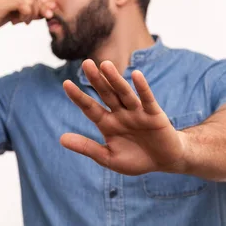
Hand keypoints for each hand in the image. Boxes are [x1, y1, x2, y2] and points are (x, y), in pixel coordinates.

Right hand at [0, 0, 54, 37]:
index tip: (30, 18)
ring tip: (17, 21)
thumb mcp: (9, 12)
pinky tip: (14, 22)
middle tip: (23, 22)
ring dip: (30, 15)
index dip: (35, 7)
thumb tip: (48, 11)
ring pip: (32, 0)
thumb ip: (26, 10)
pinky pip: (26, 6)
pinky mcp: (2, 0)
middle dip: (34, 11)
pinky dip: (25, 16)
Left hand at [60, 59, 188, 175]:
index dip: (79, 97)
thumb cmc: (136, 159)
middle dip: (96, 80)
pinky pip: (147, 99)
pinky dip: (142, 88)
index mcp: (107, 123)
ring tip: (105, 65)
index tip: (66, 84)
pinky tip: (136, 75)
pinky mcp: (154, 114)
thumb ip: (87, 148)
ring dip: (115, 79)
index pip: (90, 108)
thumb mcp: (108, 158)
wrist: (164, 161)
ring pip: (124, 93)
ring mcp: (137, 112)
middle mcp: (120, 114)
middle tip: (86, 63)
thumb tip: (61, 139)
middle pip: (106, 94)